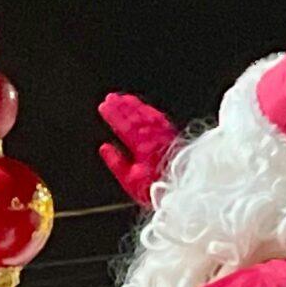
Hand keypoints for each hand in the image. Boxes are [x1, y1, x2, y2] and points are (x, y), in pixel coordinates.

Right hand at [98, 91, 181, 208]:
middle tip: (111, 98)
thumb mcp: (129, 180)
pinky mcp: (171, 135)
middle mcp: (154, 136)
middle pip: (136, 116)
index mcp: (142, 145)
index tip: (103, 105)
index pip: (124, 124)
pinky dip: (149, 111)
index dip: (113, 114)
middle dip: (122, 106)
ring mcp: (164, 134)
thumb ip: (116, 162)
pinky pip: (158, 118)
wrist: (182, 188)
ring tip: (125, 99)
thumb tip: (105, 148)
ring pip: (148, 114)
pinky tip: (145, 109)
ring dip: (135, 105)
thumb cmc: (155, 186)